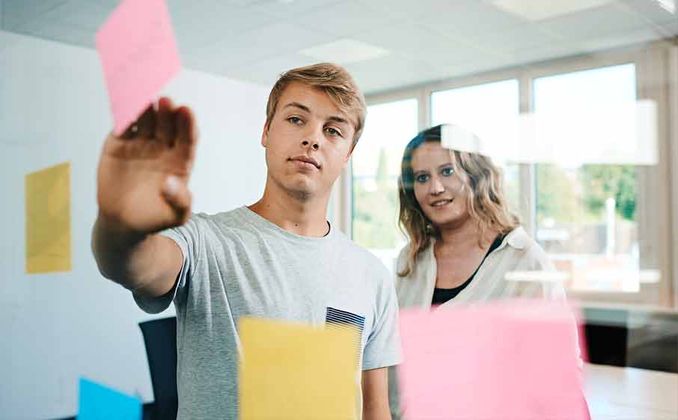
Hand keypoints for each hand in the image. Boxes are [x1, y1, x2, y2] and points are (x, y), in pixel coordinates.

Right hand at [96, 97, 197, 233]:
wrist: (123, 222)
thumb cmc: (155, 217)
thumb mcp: (176, 216)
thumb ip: (181, 201)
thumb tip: (172, 182)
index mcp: (180, 160)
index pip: (187, 138)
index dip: (187, 124)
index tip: (186, 111)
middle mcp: (162, 148)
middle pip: (167, 124)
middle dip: (167, 112)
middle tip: (166, 101)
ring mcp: (140, 144)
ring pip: (145, 121)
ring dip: (145, 109)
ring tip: (145, 99)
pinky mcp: (118, 145)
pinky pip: (121, 126)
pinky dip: (122, 116)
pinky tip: (123, 107)